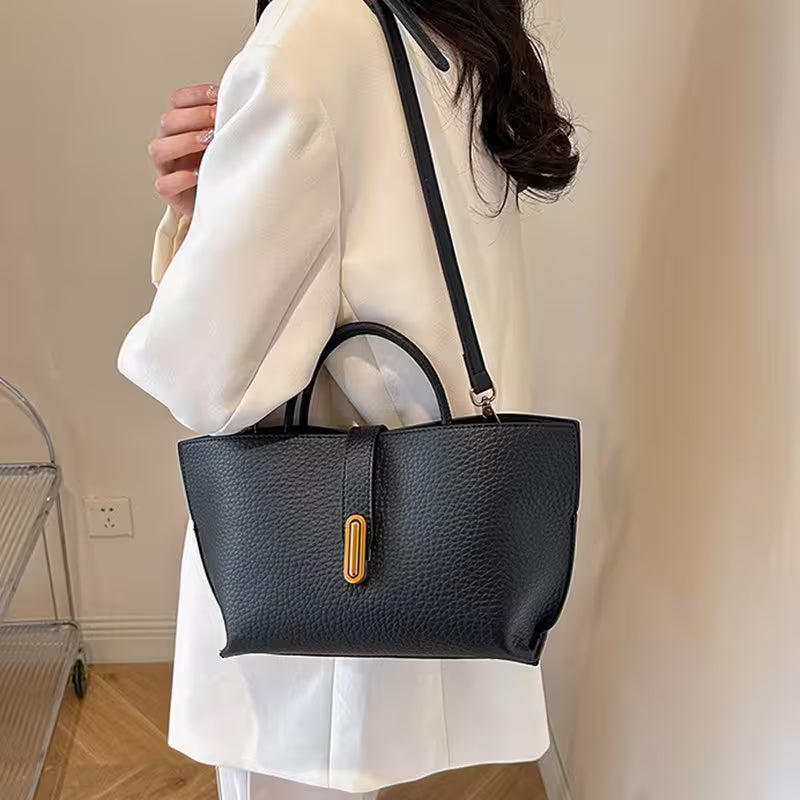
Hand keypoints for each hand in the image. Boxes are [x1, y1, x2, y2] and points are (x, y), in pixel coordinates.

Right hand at [149, 83, 218, 218]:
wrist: (224, 203)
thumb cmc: (225, 167)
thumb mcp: (228, 140)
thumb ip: (230, 121)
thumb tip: (249, 98)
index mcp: (183, 125)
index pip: (178, 101)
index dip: (195, 95)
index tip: (218, 95)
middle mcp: (170, 143)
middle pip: (168, 121)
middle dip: (194, 116)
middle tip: (218, 117)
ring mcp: (167, 168)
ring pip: (159, 149)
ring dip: (184, 142)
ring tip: (208, 141)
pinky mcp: (170, 193)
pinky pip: (164, 184)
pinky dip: (179, 178)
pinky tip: (196, 174)